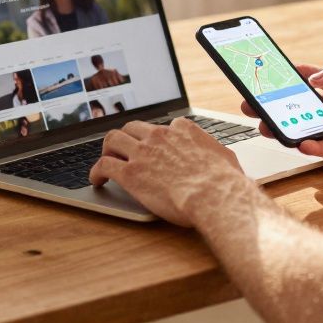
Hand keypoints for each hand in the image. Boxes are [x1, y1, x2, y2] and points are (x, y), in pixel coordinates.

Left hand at [89, 118, 250, 225]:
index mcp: (183, 129)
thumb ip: (217, 154)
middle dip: (126, 138)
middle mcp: (159, 135)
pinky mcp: (130, 172)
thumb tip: (223, 159)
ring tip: (105, 160)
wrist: (213, 195)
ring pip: (113, 139)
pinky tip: (96, 180)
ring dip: (107, 149)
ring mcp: (143, 152)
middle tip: (123, 150)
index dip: (156, 138)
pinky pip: (104, 165)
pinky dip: (96, 170)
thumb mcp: (226, 158)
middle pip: (133, 128)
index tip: (154, 147)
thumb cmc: (224, 181)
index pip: (163, 127)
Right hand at [241, 57, 322, 171]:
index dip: (288, 76)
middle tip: (253, 104)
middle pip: (298, 104)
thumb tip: (316, 79)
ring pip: (302, 126)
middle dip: (274, 103)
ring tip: (268, 125)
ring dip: (284, 126)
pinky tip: (300, 141)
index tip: (267, 74)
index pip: (309, 78)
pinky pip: (319, 148)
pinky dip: (307, 145)